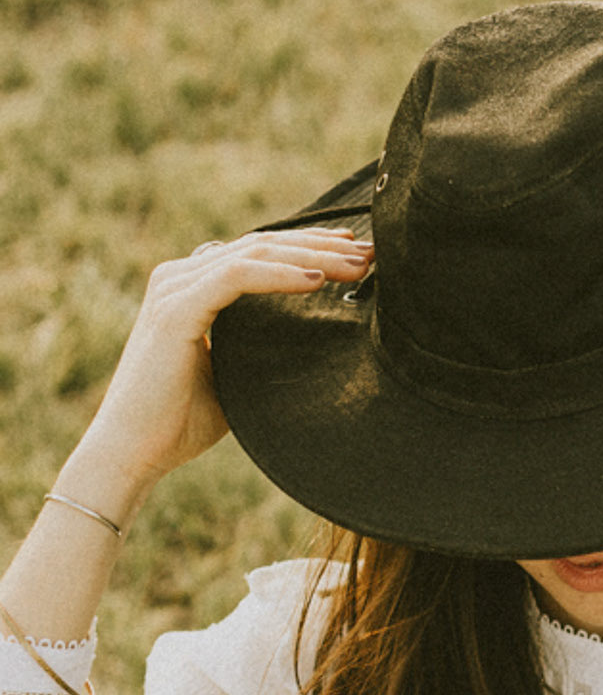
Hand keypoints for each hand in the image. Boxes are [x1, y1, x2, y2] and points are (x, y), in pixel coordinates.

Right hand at [67, 228, 370, 516]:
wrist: (136, 449)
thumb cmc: (184, 421)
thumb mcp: (240, 374)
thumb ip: (266, 348)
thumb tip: (320, 349)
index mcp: (195, 288)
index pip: (261, 253)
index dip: (311, 249)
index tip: (359, 255)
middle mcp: (182, 277)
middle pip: (264, 245)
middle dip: (322, 246)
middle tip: (372, 251)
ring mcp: (175, 288)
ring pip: (256, 253)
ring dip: (312, 255)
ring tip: (360, 264)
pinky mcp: (175, 309)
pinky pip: (237, 276)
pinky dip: (280, 276)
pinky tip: (319, 280)